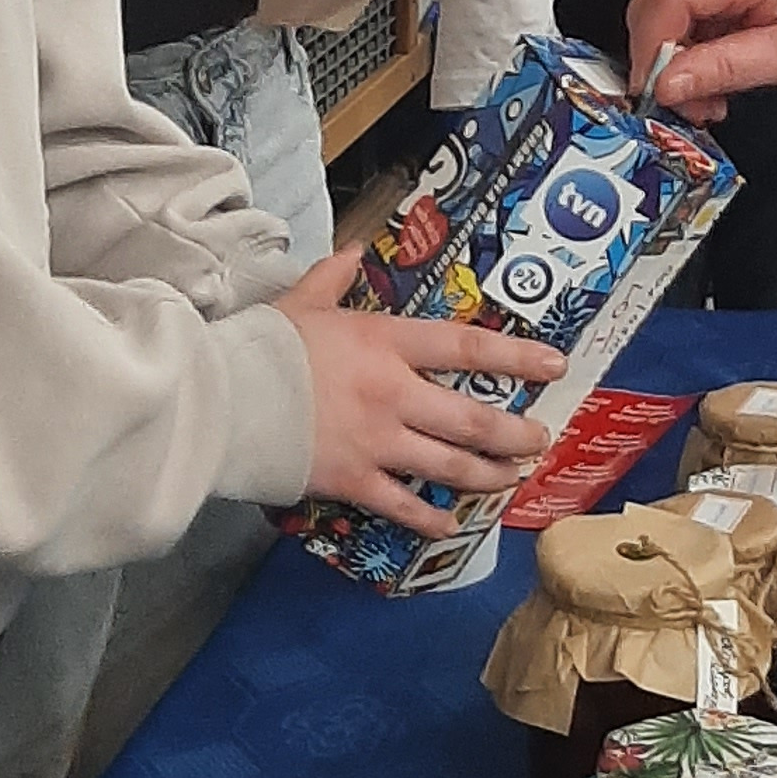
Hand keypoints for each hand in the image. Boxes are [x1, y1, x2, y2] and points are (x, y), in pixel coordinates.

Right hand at [278, 248, 557, 523]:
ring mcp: (378, 442)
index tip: (555, 364)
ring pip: (451, 465)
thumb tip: (352, 252)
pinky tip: (451, 526)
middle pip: (473, 418)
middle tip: (539, 439)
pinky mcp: (353, 482)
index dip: (517, 356)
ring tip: (513, 478)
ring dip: (490, 474)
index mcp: (386, 344)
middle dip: (515, 432)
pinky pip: (404, 505)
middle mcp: (394, 394)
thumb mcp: (300, 303)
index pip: (467, 346)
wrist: (221, 399)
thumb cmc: (261, 346)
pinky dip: (431, 519)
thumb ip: (332, 278)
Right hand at [628, 0, 776, 119]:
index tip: (653, 92)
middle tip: (684, 105)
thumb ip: (723, 69)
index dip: (650, 47)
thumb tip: (666, 85)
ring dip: (679, 61)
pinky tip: (716, 77)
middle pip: (658, 2)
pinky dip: (694, 51)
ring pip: (668, 12)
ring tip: (710, 99)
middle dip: (661, 59)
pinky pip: (690, 14)